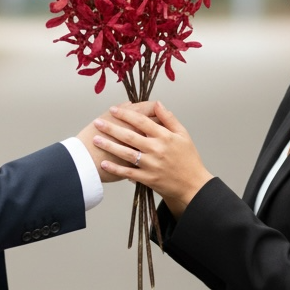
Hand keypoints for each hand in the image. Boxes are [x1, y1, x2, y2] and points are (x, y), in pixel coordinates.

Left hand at [91, 101, 212, 214]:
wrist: (193, 185)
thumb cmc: (188, 159)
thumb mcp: (183, 134)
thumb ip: (169, 118)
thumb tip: (157, 103)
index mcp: (165, 136)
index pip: (142, 121)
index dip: (126, 114)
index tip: (114, 110)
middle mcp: (157, 149)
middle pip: (130, 136)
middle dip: (112, 128)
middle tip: (98, 122)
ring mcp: (151, 165)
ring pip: (126, 153)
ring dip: (109, 146)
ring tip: (96, 140)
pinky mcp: (148, 179)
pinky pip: (128, 173)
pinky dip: (116, 169)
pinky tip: (104, 163)